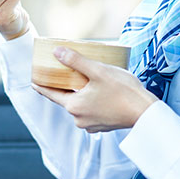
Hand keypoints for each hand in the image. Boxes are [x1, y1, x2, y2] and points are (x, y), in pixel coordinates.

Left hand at [31, 47, 157, 132]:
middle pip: (67, 99)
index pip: (51, 94)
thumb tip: (57, 52)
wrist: (146, 112)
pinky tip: (101, 92)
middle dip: (67, 87)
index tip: (33, 82)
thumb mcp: (98, 71)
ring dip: (82, 94)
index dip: (42, 86)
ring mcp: (90, 125)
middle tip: (68, 73)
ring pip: (80, 105)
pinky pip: (91, 112)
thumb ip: (76, 61)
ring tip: (89, 80)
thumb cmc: (123, 91)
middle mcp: (79, 119)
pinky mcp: (102, 126)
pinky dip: (92, 102)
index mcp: (74, 106)